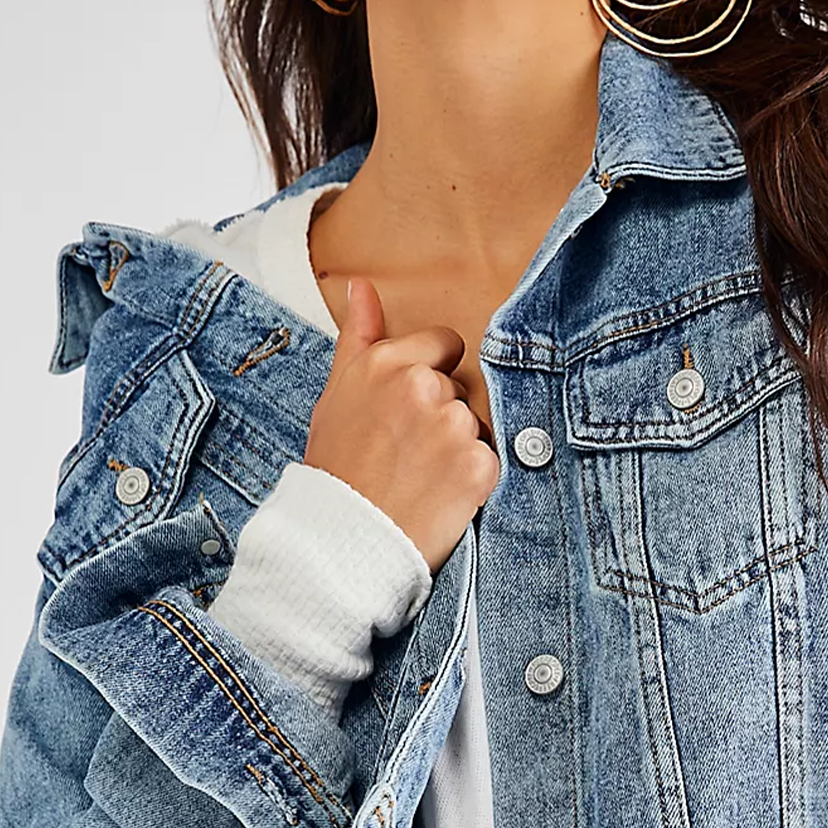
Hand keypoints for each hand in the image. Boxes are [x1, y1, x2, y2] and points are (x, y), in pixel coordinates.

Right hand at [303, 275, 500, 574]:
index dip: (431, 377)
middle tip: (406, 453)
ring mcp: (452, 425)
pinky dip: (472, 480)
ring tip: (419, 476)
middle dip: (442, 415)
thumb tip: (362, 286)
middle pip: (461, 387)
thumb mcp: (337, 393)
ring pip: (475, 424)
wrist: (342, 541)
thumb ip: (358, 335)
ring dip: (457, 448)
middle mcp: (421, 386)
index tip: (408, 412)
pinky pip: (490, 460)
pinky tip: (438, 494)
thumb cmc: (337, 467)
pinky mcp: (479, 466)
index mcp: (386, 363)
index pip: (446, 344)